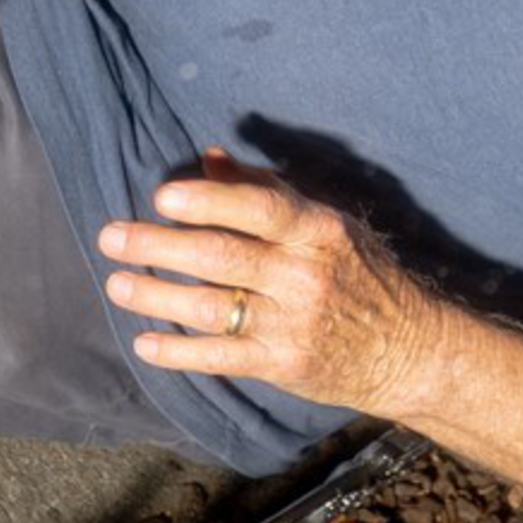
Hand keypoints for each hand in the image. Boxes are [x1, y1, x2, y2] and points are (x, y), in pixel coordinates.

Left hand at [98, 168, 438, 415]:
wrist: (409, 349)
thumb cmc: (363, 276)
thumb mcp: (329, 224)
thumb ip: (268, 191)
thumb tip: (211, 157)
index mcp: (318, 231)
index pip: (259, 207)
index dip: (208, 200)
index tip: (162, 196)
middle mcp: (305, 275)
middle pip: (221, 256)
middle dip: (158, 246)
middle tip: (112, 238)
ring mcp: (293, 324)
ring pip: (211, 307)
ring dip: (156, 296)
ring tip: (118, 285)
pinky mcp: (284, 365)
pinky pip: (221, 358)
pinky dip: (178, 353)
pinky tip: (146, 344)